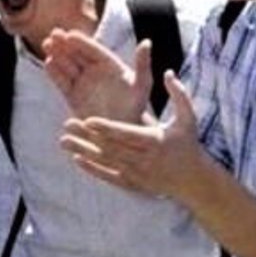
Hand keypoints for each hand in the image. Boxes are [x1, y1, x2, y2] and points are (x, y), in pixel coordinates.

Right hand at [43, 29, 151, 122]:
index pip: (94, 50)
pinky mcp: (72, 96)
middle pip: (77, 54)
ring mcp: (82, 83)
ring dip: (57, 54)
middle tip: (53, 33)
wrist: (120, 133)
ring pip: (67, 65)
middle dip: (65, 44)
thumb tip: (147, 41)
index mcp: (111, 65)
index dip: (82, 42)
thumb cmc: (135, 109)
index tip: (70, 34)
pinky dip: (55, 73)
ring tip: (46, 44)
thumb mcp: (142, 86)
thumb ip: (142, 65)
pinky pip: (62, 82)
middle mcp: (95, 71)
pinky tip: (48, 63)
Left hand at [59, 71, 205, 199]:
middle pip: (110, 147)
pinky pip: (108, 176)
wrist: (192, 180)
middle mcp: (144, 159)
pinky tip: (76, 158)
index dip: (106, 128)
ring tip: (63, 140)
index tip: (87, 119)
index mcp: (155, 141)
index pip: (126, 134)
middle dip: (87, 137)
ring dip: (83, 151)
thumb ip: (179, 94)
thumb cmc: (188, 144)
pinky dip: (92, 169)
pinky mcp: (132, 184)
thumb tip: (168, 72)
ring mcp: (136, 174)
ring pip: (105, 162)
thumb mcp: (188, 118)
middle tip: (67, 124)